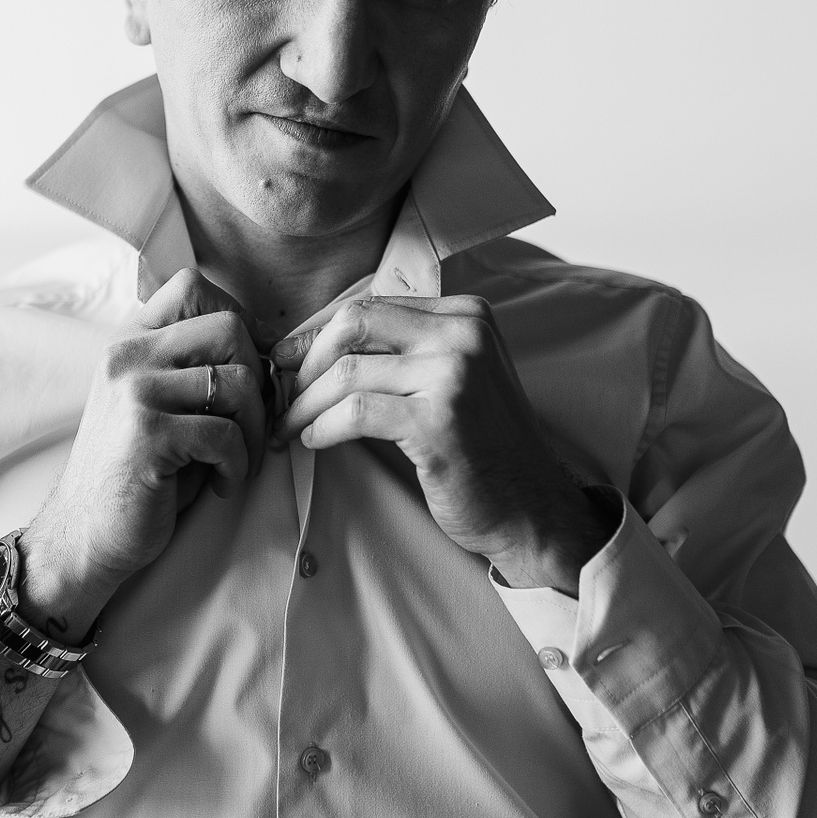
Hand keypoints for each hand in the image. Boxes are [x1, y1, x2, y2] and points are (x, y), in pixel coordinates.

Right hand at [20, 269, 271, 637]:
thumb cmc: (136, 477)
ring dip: (254, 429)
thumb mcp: (158, 409)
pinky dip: (237, 464)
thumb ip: (195, 373)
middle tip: (250, 425)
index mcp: (129, 344)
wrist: (83, 537)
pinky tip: (220, 485)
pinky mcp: (148, 434)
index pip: (192, 288)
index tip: (243, 374)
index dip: (237, 324)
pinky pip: (226, 432)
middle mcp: (127, 358)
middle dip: (258, 379)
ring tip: (235, 461)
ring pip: (238, 381)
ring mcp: (134, 392)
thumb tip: (271, 355)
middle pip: (229, 328)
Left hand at [271, 294, 610, 592]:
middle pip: (354, 325)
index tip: (287, 364)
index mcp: (467, 314)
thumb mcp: (451, 380)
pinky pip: (353, 412)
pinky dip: (321, 427)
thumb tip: (311, 345)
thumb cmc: (480, 449)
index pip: (371, 307)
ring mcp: (455, 374)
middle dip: (306, 362)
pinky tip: (313, 442)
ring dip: (305, 404)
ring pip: (346, 372)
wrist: (531, 509)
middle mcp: (464, 333)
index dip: (318, 336)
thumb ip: (402, 352)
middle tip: (285, 396)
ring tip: (291, 427)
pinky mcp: (438, 420)